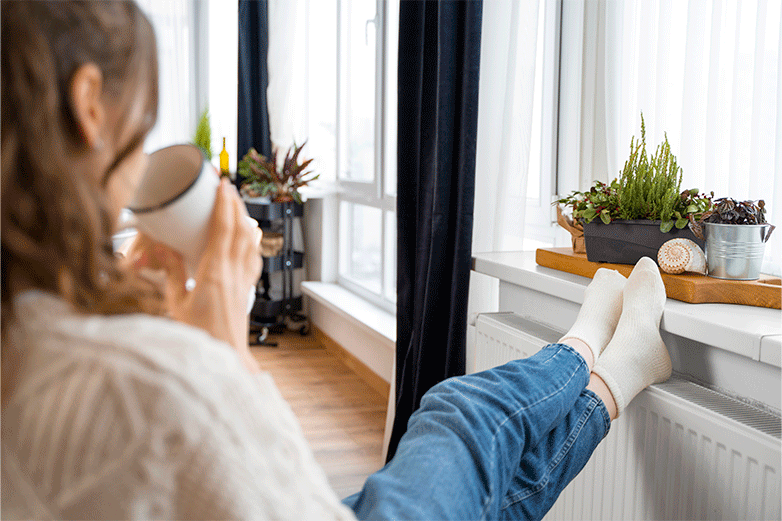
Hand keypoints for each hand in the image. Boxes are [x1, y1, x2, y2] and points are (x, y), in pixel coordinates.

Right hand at [123, 179, 262, 371]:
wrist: (224, 358)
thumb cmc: (198, 336)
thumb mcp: (175, 303)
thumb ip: (172, 273)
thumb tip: (163, 249)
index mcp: (214, 273)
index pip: (223, 230)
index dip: (224, 205)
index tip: (223, 186)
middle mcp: (234, 273)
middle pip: (240, 230)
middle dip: (235, 205)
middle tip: (228, 187)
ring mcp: (243, 281)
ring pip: (249, 242)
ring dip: (244, 220)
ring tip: (236, 206)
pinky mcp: (246, 290)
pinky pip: (252, 258)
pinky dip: (251, 242)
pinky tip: (248, 237)